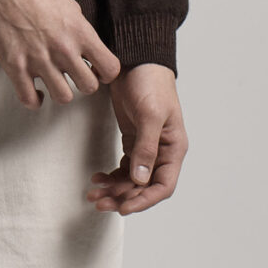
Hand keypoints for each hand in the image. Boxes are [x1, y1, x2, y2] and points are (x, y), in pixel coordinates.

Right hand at [0, 0, 120, 108]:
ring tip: (54, 82)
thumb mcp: (69, 5)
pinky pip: (30, 99)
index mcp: (80, 32)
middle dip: (84, 83)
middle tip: (75, 76)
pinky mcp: (16, 67)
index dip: (106, 73)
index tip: (98, 71)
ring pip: (63, 97)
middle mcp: (63, 50)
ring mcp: (39, 61)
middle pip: (89, 87)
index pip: (110, 68)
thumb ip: (80, 29)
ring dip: (60, 91)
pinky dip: (34, 100)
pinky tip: (35, 91)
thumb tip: (85, 46)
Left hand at [86, 65, 186, 214]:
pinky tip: (97, 177)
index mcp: (174, 148)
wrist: (136, 59)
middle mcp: (163, 151)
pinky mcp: (132, 140)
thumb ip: (146, 148)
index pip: (163, 185)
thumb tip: (141, 180)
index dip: (144, 201)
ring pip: (131, 180)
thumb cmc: (150, 82)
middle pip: (144, 187)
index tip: (123, 208)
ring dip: (114, 189)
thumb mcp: (150, 115)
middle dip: (122, 197)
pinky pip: (123, 167)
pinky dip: (111, 176)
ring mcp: (147, 147)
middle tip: (98, 201)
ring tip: (93, 193)